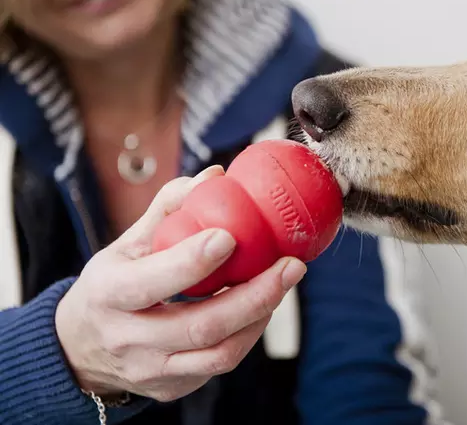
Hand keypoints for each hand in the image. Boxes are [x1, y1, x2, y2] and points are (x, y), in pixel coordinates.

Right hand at [54, 166, 307, 401]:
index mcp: (108, 295)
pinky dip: (248, 334)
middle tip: (290, 265)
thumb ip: (168, 209)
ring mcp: (151, 371)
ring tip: (284, 282)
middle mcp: (127, 339)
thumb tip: (215, 175)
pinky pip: (220, 364)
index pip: (151, 282)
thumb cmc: (112, 285)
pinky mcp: (172, 387)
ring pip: (219, 353)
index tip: (231, 236)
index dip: (192, 261)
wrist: (80, 349)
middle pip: (200, 326)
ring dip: (260, 316)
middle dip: (255, 295)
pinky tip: (263, 305)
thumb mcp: (125, 245)